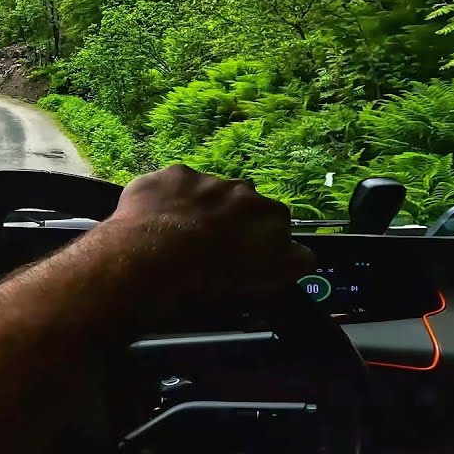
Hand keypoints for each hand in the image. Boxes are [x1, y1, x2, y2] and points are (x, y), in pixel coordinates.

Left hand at [104, 164, 313, 303]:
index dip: (257, 239)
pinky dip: (163, 200)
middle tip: (206, 246)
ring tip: (174, 235)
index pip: (274, 223)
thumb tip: (301, 252)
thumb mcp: (274, 278)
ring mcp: (204, 178)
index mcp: (272, 212)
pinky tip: (152, 220)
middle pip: (238, 204)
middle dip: (226, 220)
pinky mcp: (169, 175)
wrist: (159, 255)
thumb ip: (296, 260)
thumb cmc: (219, 274)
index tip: (241, 255)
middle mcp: (242, 188)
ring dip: (194, 208)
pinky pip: (169, 187)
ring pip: (202, 192)